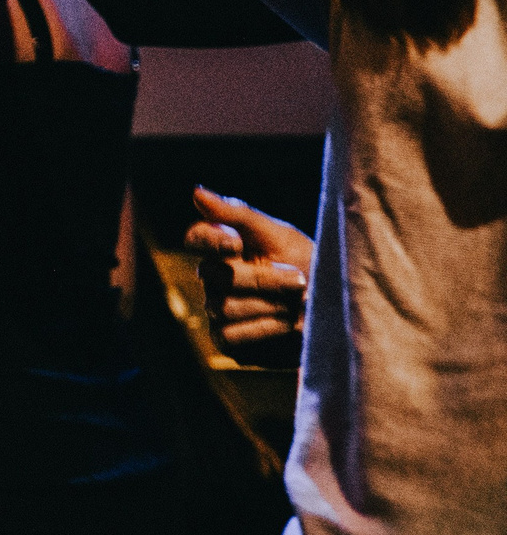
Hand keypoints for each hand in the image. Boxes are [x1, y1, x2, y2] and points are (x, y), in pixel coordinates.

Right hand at [185, 186, 312, 354]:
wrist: (337, 312)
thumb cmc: (308, 266)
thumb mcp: (280, 236)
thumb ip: (239, 215)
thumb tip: (196, 192)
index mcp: (223, 249)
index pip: (195, 237)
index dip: (209, 240)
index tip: (236, 244)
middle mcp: (214, 280)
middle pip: (213, 276)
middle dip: (260, 278)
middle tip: (298, 280)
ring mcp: (218, 311)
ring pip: (222, 307)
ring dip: (268, 305)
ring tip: (298, 305)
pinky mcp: (228, 342)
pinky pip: (230, 336)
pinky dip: (263, 329)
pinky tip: (288, 324)